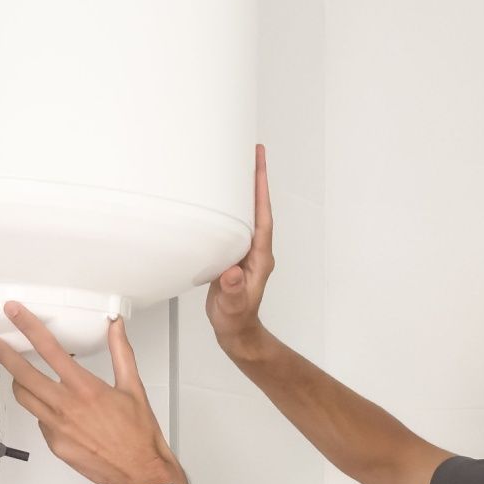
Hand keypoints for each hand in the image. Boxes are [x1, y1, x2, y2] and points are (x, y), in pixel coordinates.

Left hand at [0, 302, 186, 483]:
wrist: (140, 471)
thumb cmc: (139, 435)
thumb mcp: (133, 388)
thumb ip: (121, 353)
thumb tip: (116, 327)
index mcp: (86, 388)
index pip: (49, 349)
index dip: (28, 327)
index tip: (14, 314)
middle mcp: (67, 407)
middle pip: (23, 374)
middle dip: (3, 354)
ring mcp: (57, 428)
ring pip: (25, 398)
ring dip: (18, 382)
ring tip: (19, 374)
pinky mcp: (55, 445)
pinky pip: (40, 421)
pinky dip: (43, 411)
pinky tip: (55, 410)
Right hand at [205, 143, 274, 359]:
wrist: (235, 330)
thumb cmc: (236, 319)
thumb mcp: (232, 306)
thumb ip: (233, 291)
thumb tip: (233, 272)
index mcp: (259, 257)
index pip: (262, 216)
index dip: (260, 189)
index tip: (258, 163)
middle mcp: (256, 250)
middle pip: (258, 208)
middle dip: (255, 180)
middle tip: (251, 153)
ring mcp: (247, 252)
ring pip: (248, 214)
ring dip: (244, 191)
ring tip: (237, 166)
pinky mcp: (235, 255)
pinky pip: (235, 224)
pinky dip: (231, 207)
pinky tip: (220, 197)